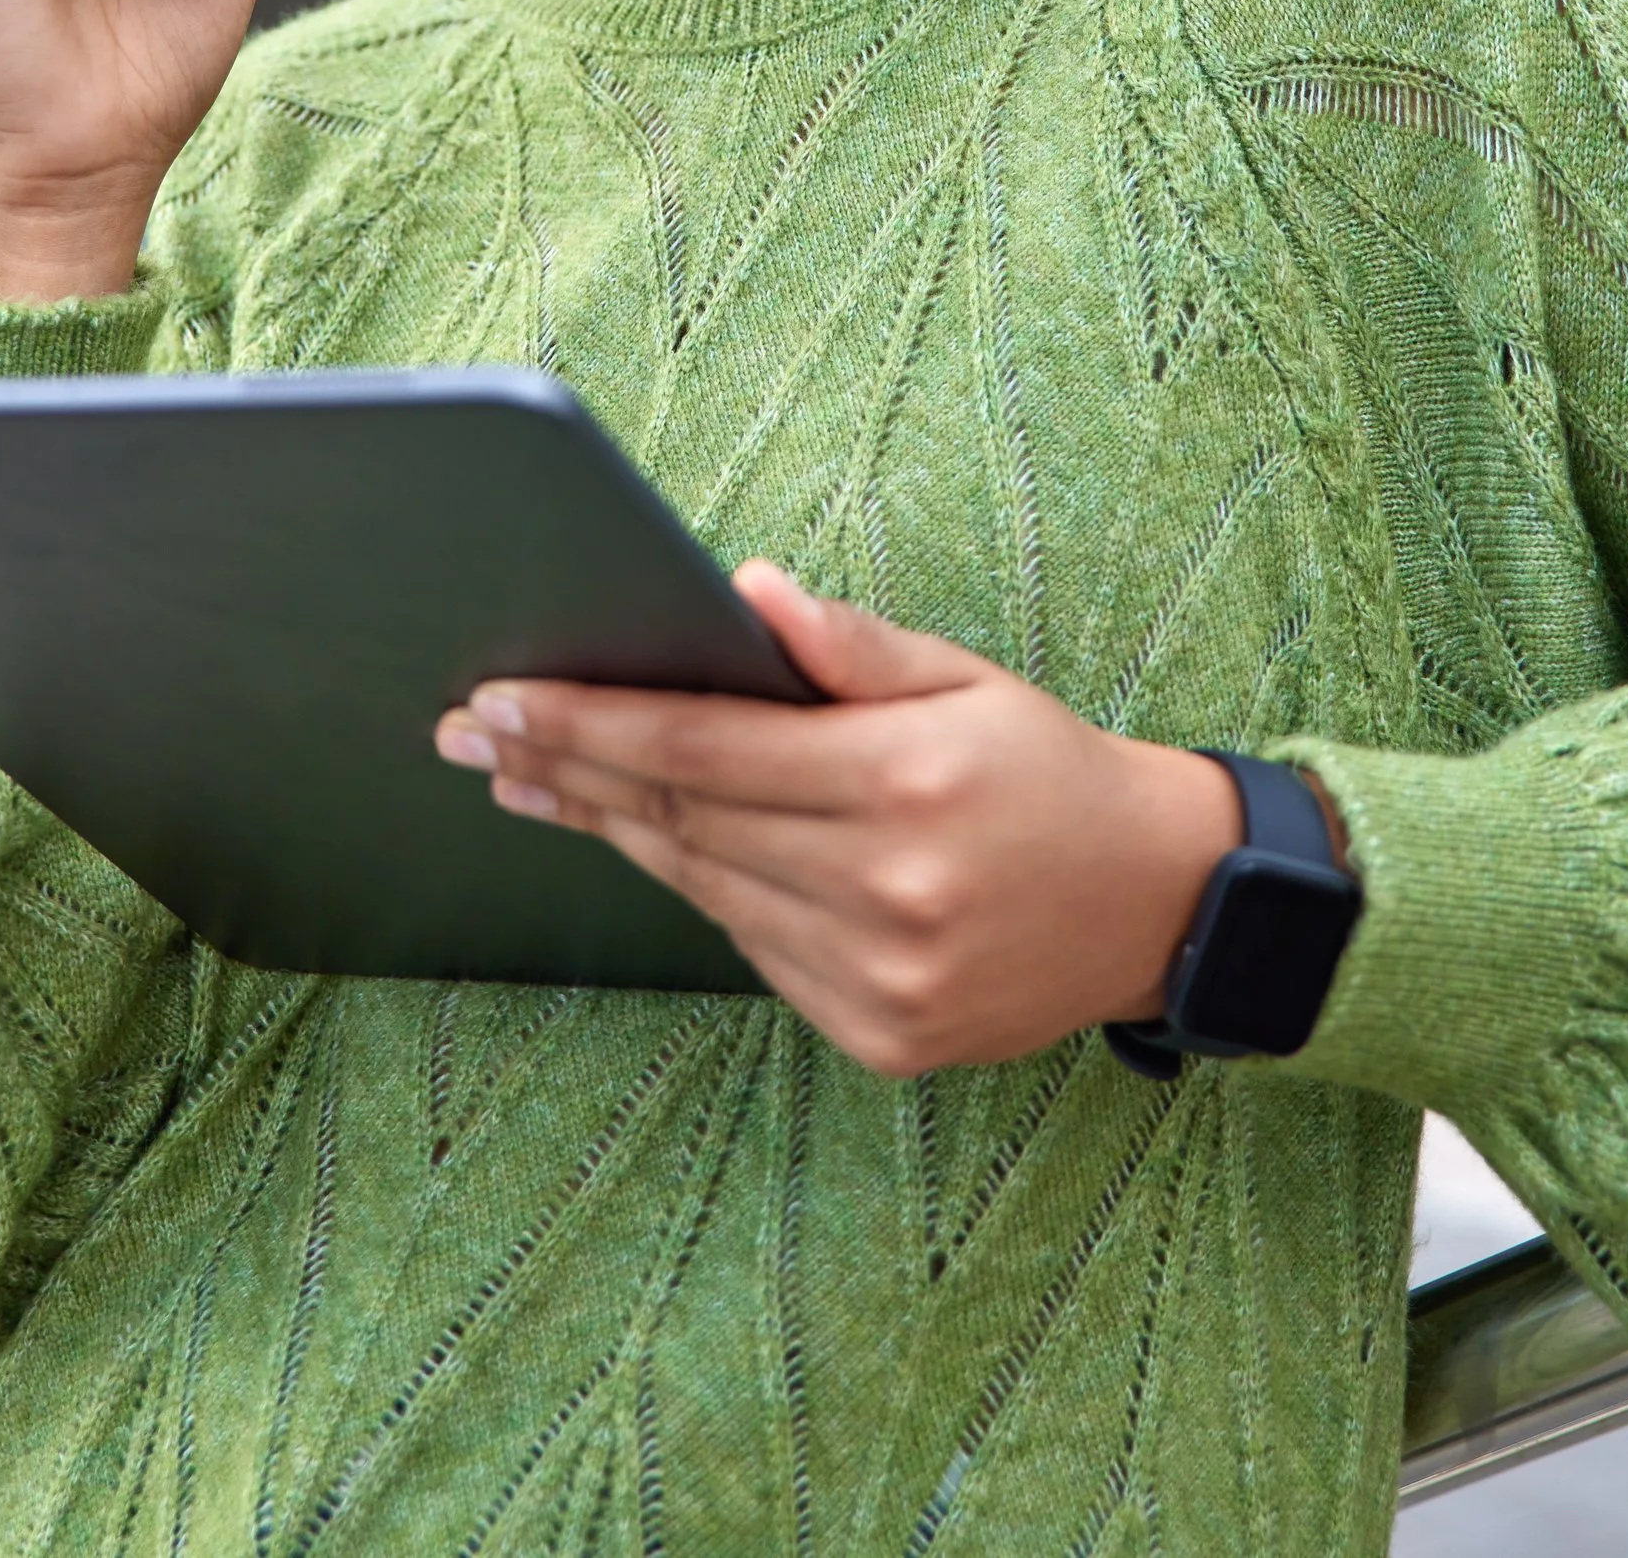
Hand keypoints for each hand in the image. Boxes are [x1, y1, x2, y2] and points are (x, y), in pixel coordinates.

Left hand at [433, 566, 1241, 1073]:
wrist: (1153, 903)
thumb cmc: (1045, 767)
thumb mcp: (964, 676)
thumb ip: (851, 644)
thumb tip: (747, 591)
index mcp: (902, 780)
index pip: (704, 745)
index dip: (591, 719)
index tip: (504, 696)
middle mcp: (886, 887)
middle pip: (682, 819)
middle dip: (566, 769)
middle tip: (474, 733)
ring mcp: (880, 976)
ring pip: (705, 889)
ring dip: (609, 828)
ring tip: (528, 781)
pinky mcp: (881, 1035)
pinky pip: (755, 950)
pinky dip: (700, 889)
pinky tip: (649, 840)